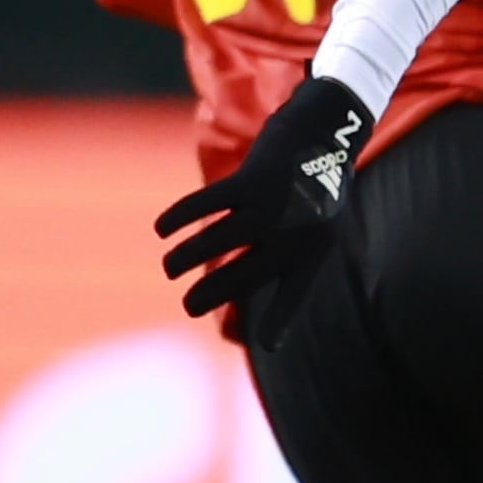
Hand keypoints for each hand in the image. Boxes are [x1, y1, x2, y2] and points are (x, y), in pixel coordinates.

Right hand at [156, 73, 370, 323]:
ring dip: (188, 256)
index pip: (295, 295)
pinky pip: (208, 202)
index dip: (280, 321)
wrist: (321, 138)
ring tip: (170, 267)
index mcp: (313, 252)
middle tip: (188, 306)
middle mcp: (294, 233)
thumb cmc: (313, 196)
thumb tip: (271, 305)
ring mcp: (273, 205)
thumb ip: (291, 265)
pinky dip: (180, 216)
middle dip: (211, 293)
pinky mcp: (251, 180)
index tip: (266, 345)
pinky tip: (161, 229)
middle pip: (245, 274)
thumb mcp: (318, 233)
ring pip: (220, 239)